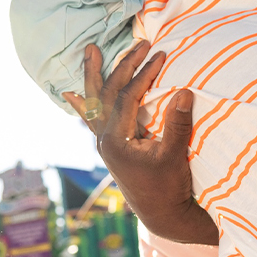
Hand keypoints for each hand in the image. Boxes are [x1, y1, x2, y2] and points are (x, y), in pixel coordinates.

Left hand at [62, 42, 217, 245]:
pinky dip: (83, 104)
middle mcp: (104, 139)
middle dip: (123, 65)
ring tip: (90, 49)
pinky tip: (71, 94)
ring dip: (94, 74)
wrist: (161, 214)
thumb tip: (185, 90)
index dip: (144, 74)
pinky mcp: (111, 146)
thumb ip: (178, 123)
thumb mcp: (175, 155)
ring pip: (95, 101)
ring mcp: (104, 143)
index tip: (161, 56)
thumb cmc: (168, 186)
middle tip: (140, 42)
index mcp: (116, 140)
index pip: (126, 97)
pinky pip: (93, 119)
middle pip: (108, 93)